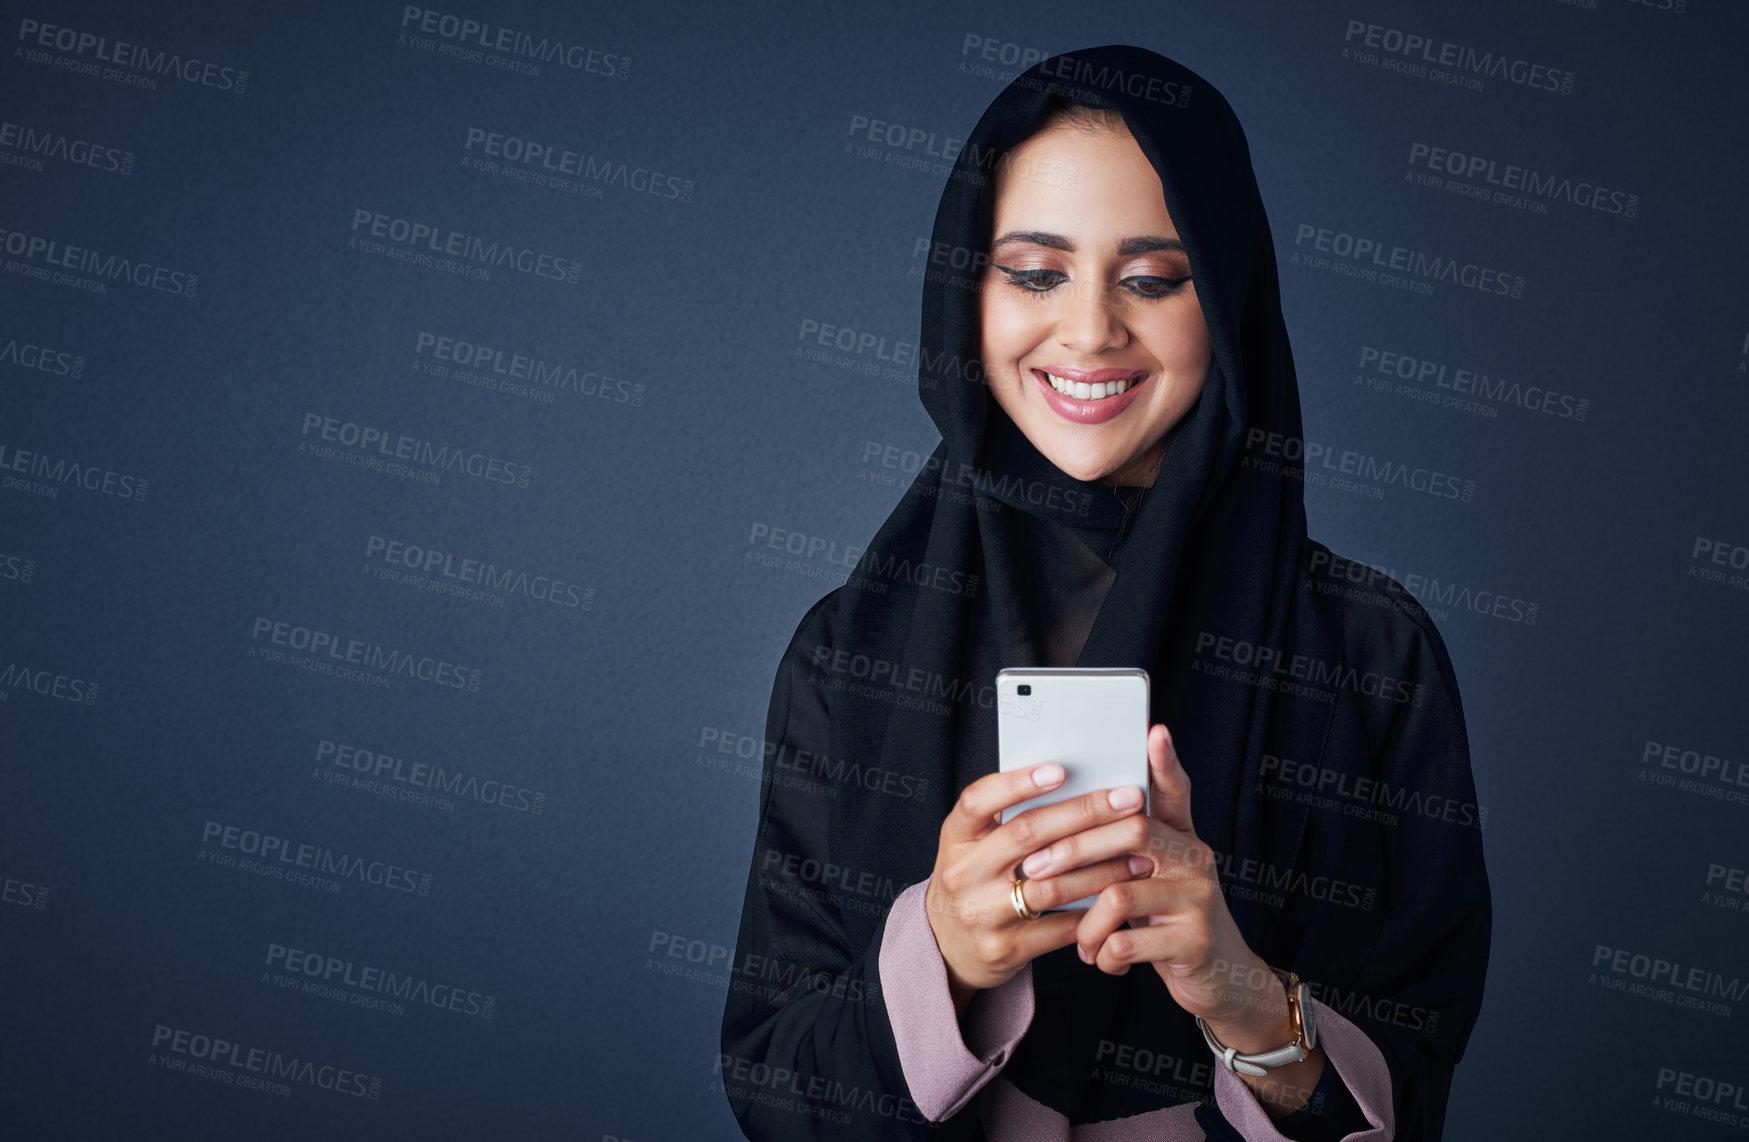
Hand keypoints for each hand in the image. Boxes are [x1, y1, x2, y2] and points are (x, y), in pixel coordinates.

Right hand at [925, 763, 1153, 1012]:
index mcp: (956, 838)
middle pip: (1026, 834)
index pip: (979, 800)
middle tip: (1130, 799)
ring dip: (1102, 868)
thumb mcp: (974, 846)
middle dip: (1085, 813)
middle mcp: (963, 873)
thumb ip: (1007, 818)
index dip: (1018, 783)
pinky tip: (1122, 896)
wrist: (948, 947)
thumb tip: (1073, 780)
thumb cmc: (975, 881)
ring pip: (1051, 885)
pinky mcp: (1004, 949)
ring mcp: (982, 914)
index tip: (1062, 770)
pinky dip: (1094, 912)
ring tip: (1140, 855)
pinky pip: (1059, 928)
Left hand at [1027, 726, 1288, 1046]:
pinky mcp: (1196, 942)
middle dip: (1072, 850)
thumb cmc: (1165, 923)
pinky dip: (1103, 954)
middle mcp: (1196, 859)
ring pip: (1119, 894)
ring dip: (1084, 922)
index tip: (1154, 731)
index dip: (1165, 762)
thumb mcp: (1148, 882)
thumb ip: (1118, 852)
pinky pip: (1127, 942)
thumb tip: (1053, 824)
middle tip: (1033, 873)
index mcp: (1181, 838)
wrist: (1219, 982)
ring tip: (1077, 940)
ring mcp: (1199, 899)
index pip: (1174, 791)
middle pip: (1131, 831)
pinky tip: (1100, 960)